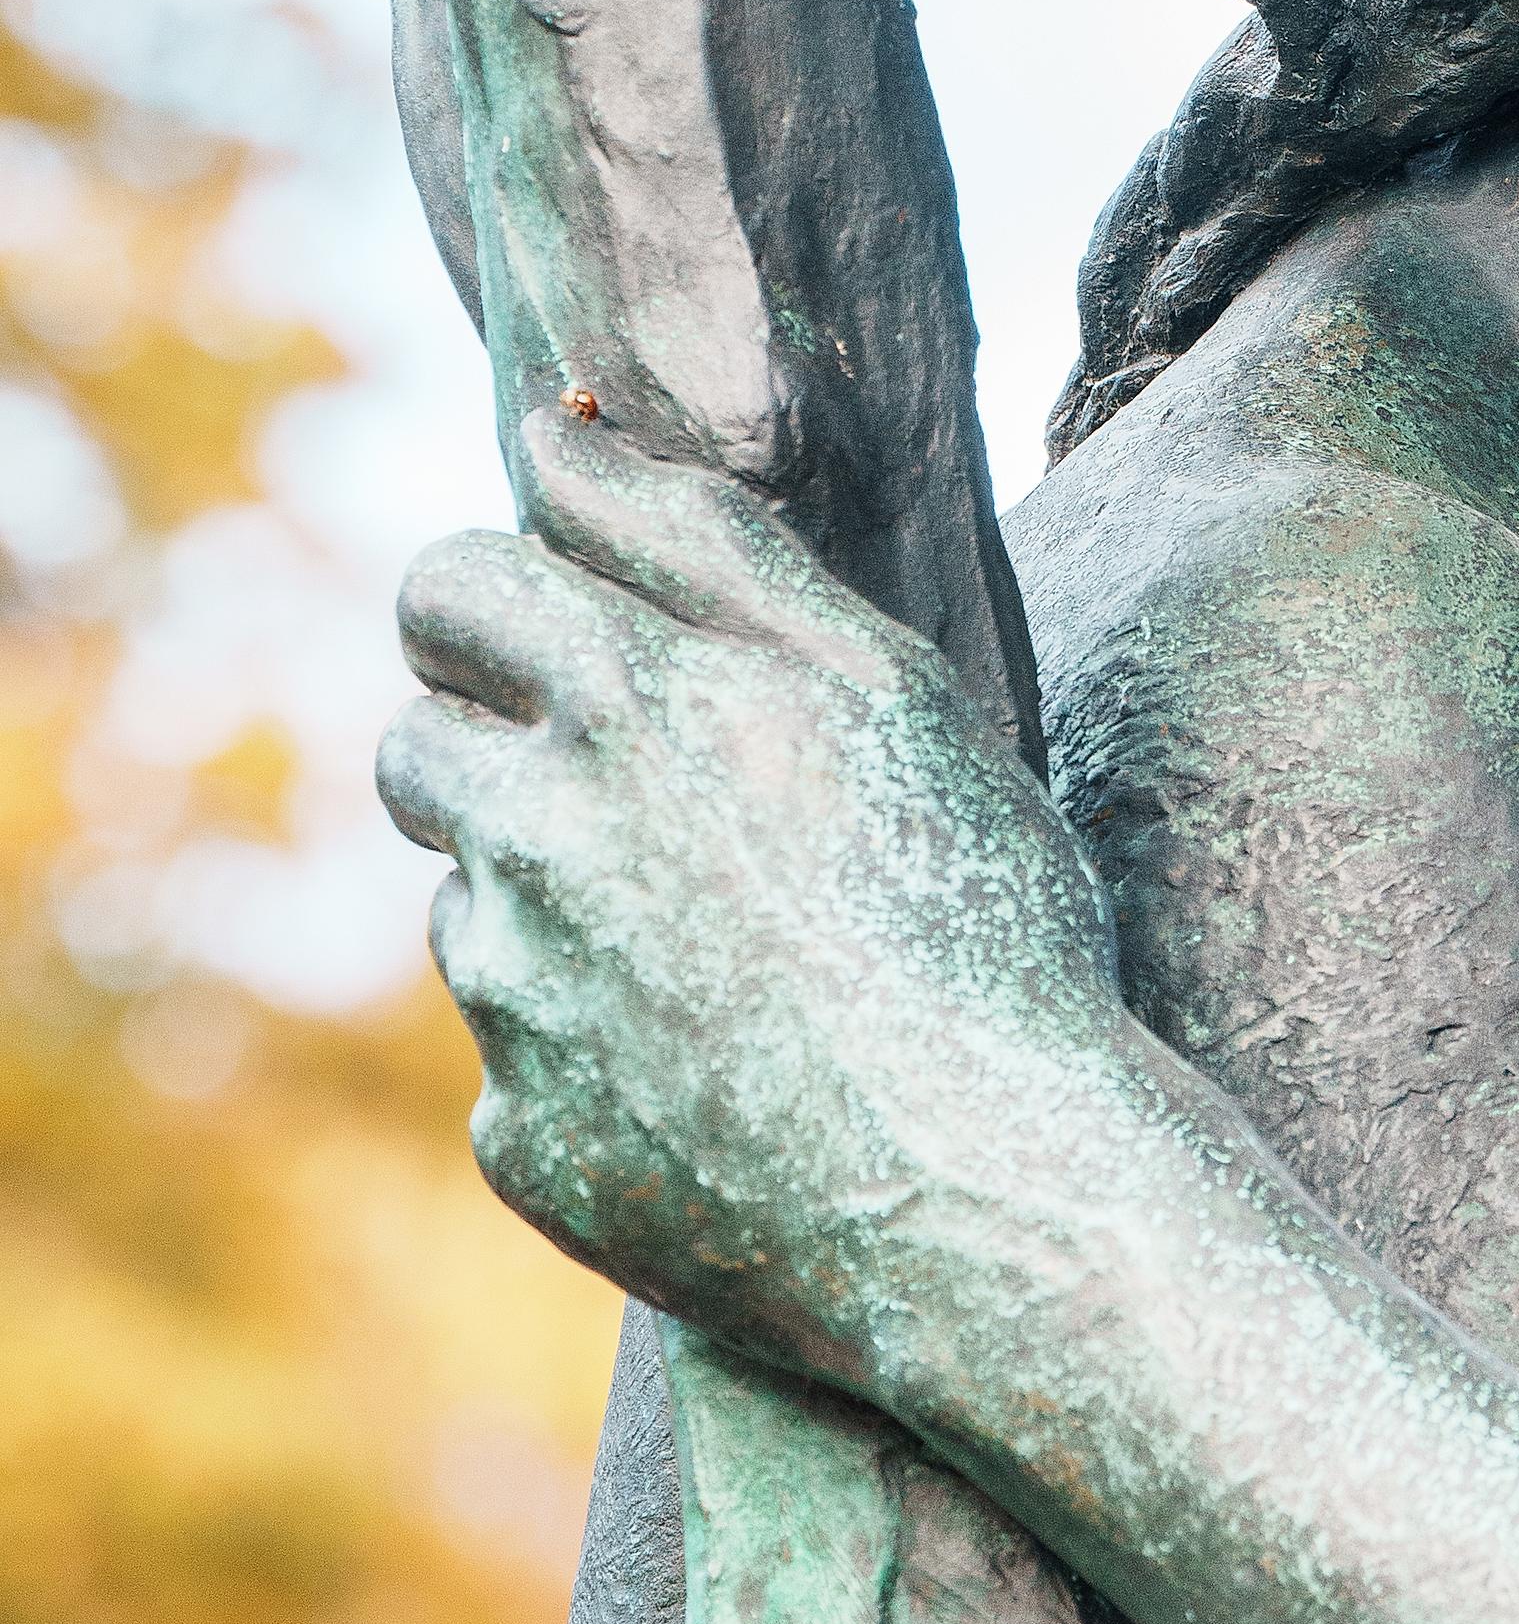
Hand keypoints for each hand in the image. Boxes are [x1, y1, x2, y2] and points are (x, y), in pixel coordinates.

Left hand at [379, 420, 1126, 1386]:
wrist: (995, 1191)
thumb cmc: (979, 911)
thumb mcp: (887, 684)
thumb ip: (706, 538)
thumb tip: (554, 432)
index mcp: (627, 700)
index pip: (450, 585)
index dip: (499, 601)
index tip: (569, 637)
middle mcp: (536, 839)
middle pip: (417, 748)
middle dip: (500, 749)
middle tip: (657, 802)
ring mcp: (517, 1001)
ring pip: (473, 907)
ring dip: (557, 905)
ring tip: (727, 952)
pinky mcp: (524, 1139)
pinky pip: (522, 1064)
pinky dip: (598, 1057)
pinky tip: (731, 1077)